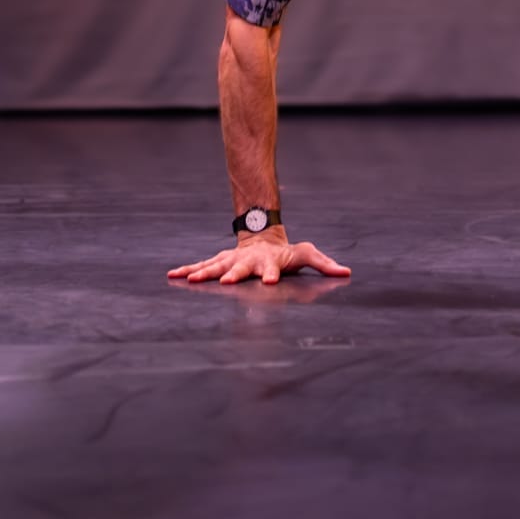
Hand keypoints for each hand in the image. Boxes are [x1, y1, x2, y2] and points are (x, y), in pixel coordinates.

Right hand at [168, 230, 350, 286]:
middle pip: (240, 268)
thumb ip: (324, 263)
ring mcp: (231, 260)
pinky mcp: (219, 262)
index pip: (272, 269)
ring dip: (203, 274)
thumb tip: (347, 272)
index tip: (270, 282)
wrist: (262, 236)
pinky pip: (201, 266)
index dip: (272, 275)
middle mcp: (248, 261)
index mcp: (270, 262)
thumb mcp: (307, 254)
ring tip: (190, 280)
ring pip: (216, 266)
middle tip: (226, 282)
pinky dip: (187, 270)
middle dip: (233, 275)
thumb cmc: (287, 252)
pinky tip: (173, 275)